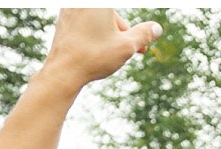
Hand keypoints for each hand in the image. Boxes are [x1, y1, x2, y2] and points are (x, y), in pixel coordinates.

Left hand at [41, 8, 162, 91]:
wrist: (63, 70)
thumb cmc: (94, 56)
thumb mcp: (127, 46)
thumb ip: (144, 34)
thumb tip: (157, 28)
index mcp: (100, 4)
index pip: (119, 18)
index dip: (130, 31)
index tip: (134, 42)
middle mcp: (83, 4)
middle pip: (111, 14)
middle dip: (123, 30)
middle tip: (137, 49)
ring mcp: (71, 9)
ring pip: (98, 18)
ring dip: (110, 32)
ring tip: (116, 53)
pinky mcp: (64, 19)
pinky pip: (85, 21)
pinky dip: (95, 32)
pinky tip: (99, 49)